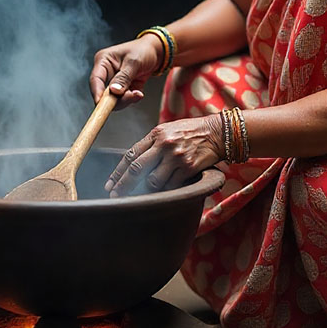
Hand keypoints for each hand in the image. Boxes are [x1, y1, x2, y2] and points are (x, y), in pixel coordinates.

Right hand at [90, 35, 162, 107]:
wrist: (156, 53)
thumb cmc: (143, 50)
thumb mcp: (134, 62)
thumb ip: (123, 77)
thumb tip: (114, 91)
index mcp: (103, 61)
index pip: (96, 79)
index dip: (97, 92)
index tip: (101, 103)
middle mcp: (106, 72)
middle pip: (103, 93)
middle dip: (117, 98)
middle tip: (131, 96)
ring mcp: (114, 82)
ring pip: (113, 99)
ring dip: (126, 99)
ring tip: (138, 92)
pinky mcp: (123, 89)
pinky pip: (123, 100)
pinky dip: (131, 99)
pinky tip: (139, 93)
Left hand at [104, 115, 223, 196]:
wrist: (216, 132)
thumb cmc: (191, 131)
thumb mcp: (167, 129)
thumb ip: (151, 143)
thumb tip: (133, 162)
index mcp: (156, 134)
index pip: (131, 154)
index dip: (118, 172)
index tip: (110, 184)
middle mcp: (164, 145)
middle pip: (137, 169)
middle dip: (123, 185)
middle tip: (115, 196)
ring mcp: (176, 157)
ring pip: (153, 181)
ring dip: (143, 191)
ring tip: (137, 197)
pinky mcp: (188, 168)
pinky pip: (170, 186)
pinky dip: (163, 192)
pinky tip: (158, 195)